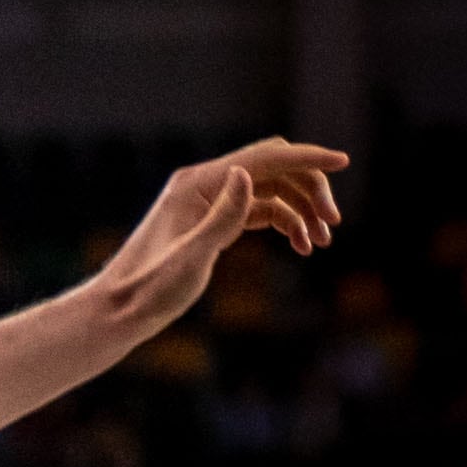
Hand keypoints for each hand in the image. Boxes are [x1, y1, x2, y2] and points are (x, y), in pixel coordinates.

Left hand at [88, 137, 348, 336]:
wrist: (122, 308)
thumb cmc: (151, 287)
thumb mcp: (191, 256)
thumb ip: (222, 217)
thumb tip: (246, 172)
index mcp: (197, 184)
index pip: (264, 158)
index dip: (306, 158)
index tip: (344, 161)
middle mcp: (204, 185)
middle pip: (273, 168)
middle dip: (309, 188)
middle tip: (333, 223)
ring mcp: (209, 202)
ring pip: (272, 190)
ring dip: (302, 209)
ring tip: (322, 242)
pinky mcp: (214, 222)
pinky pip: (261, 210)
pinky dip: (287, 222)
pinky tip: (303, 246)